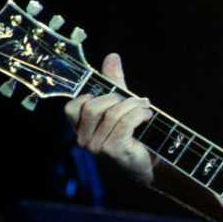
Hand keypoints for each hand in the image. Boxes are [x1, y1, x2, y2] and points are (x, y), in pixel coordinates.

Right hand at [64, 53, 156, 183]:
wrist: (150, 164)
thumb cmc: (134, 134)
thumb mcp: (121, 105)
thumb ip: (113, 83)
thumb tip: (112, 57)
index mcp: (80, 130)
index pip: (72, 108)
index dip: (91, 97)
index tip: (113, 97)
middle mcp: (83, 140)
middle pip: (93, 107)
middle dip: (117, 99)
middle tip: (134, 102)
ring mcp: (97, 148)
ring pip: (112, 113)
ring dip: (134, 105)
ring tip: (146, 108)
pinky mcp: (114, 150)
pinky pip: (125, 122)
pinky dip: (140, 114)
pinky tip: (148, 115)